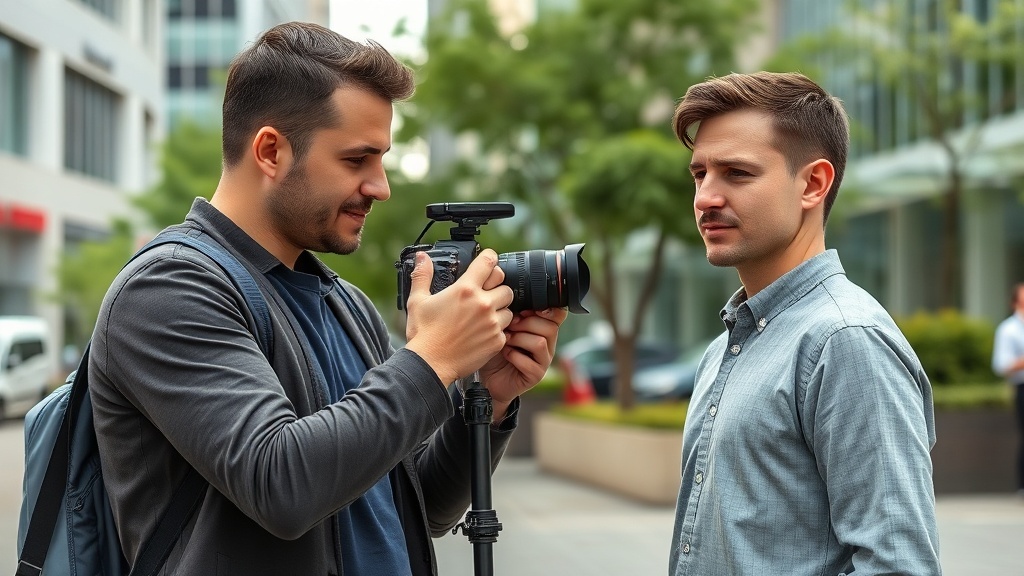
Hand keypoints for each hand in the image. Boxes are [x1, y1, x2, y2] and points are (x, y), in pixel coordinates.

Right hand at [404, 249, 513, 384]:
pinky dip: (497, 331)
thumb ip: (422, 276)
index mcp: (465, 289)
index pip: (489, 262)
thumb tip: (421, 257)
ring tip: (483, 317)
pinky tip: (482, 334)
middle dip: (497, 288)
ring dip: (499, 310)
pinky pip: (505, 330)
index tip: (487, 263)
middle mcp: (483, 303)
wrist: (430, 364)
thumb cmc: (423, 334)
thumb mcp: (417, 301)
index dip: (489, 259)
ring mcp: (492, 323)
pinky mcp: (497, 340)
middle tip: (485, 295)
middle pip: (506, 285)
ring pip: (509, 309)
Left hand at [479, 307, 567, 420]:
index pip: (558, 314)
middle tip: (509, 326)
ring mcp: (543, 361)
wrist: (487, 376)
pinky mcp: (535, 376)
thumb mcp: (503, 325)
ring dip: (519, 339)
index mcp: (543, 329)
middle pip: (551, 327)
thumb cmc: (495, 348)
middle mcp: (548, 345)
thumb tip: (512, 296)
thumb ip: (513, 313)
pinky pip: (530, 363)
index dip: (547, 309)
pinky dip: (514, 356)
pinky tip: (505, 354)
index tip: (525, 309)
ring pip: (541, 342)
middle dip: (526, 323)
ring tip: (505, 340)